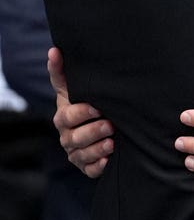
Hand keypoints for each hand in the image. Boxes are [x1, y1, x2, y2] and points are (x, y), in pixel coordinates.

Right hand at [48, 46, 113, 177]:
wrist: (100, 121)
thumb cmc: (87, 99)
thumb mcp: (75, 86)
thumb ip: (62, 71)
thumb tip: (54, 50)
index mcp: (64, 115)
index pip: (68, 114)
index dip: (81, 112)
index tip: (97, 108)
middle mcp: (67, 135)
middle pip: (75, 136)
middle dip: (93, 131)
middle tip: (110, 124)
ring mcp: (75, 152)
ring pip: (83, 154)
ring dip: (98, 148)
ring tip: (113, 141)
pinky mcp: (85, 166)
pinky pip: (90, 170)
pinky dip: (99, 165)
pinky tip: (109, 158)